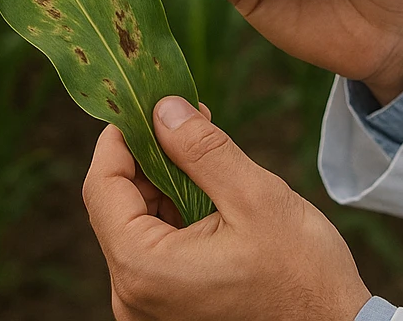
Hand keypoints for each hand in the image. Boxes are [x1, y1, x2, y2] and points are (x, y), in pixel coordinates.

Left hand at [83, 97, 371, 320]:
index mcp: (145, 269)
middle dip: (148, 154)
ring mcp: (149, 307)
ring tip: (204, 146)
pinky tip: (208, 186)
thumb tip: (163, 109)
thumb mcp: (254, 196)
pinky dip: (175, 210)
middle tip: (187, 115)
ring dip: (164, 180)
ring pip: (137, 224)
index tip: (145, 101)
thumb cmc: (300, 271)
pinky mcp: (170, 308)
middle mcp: (133, 296)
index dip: (119, 137)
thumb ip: (203, 150)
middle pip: (117, 206)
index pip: (102, 188)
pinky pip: (156, 247)